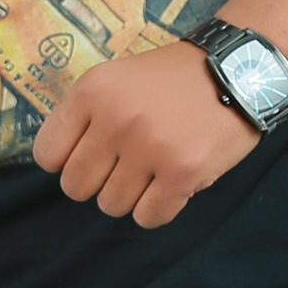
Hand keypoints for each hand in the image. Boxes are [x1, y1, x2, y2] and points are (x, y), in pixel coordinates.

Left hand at [32, 45, 259, 227]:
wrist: (239, 70)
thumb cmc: (174, 80)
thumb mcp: (118, 79)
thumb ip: (86, 116)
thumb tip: (61, 166)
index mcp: (92, 92)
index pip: (48, 155)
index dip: (68, 161)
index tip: (93, 154)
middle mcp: (115, 120)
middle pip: (76, 187)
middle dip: (99, 182)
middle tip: (126, 165)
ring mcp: (149, 148)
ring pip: (111, 206)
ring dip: (132, 196)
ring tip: (155, 169)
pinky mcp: (183, 172)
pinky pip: (149, 217)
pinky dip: (158, 209)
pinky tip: (172, 184)